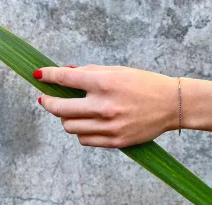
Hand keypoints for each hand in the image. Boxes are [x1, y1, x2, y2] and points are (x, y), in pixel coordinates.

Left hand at [34, 65, 177, 147]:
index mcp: (105, 83)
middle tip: (45, 99)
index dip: (48, 76)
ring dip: (65, 118)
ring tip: (73, 112)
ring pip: (69, 127)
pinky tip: (87, 124)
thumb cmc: (146, 84)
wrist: (171, 104)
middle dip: (46, 102)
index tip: (39, 75)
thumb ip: (92, 71)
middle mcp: (104, 105)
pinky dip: (80, 131)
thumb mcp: (120, 71)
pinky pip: (84, 140)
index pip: (65, 79)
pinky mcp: (115, 141)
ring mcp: (109, 126)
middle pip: (59, 108)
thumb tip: (68, 73)